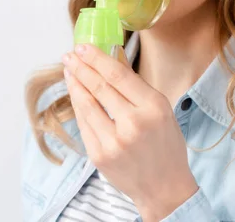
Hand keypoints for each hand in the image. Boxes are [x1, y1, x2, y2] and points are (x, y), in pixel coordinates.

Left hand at [62, 44, 198, 220]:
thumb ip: (136, 89)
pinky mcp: (100, 155)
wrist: (164, 188)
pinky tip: (75, 93)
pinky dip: (78, 105)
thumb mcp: (162, 111)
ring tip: (69, 70)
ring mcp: (114, 142)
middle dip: (81, 67)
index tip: (83, 47)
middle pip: (100, 86)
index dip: (97, 58)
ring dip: (75, 84)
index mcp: (154, 108)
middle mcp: (133, 123)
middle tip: (70, 54)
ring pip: (87, 104)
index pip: (118, 75)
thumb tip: (108, 62)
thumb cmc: (165, 146)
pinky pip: (84, 124)